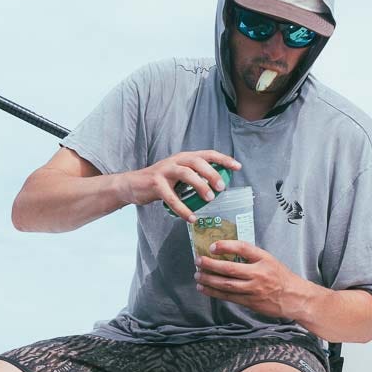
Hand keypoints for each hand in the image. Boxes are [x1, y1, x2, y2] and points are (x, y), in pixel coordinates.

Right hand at [117, 150, 241, 221]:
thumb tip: (219, 187)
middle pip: (197, 162)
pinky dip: (182, 208)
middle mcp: (176, 160)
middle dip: (212, 173)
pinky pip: (171, 197)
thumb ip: (196, 177)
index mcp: (184, 158)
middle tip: (222, 187)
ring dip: (199, 185)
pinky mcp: (155, 183)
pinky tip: (191, 217)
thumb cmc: (161, 182)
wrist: (133, 185)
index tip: (238, 167)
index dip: (223, 159)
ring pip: (185, 173)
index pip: (207, 154)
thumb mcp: (179, 175)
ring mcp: (164, 170)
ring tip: (209, 199)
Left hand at [196, 241, 312, 318]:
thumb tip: (227, 251)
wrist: (294, 297)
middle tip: (198, 260)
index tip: (212, 246)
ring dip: (209, 279)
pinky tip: (204, 288)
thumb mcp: (270, 260)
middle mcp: (258, 273)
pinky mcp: (250, 302)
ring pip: (226, 284)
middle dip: (211, 264)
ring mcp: (253, 289)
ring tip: (198, 275)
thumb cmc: (281, 277)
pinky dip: (214, 292)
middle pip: (230, 268)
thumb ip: (251, 256)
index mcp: (264, 259)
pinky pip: (228, 297)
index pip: (242, 248)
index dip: (226, 246)